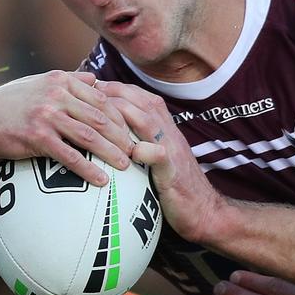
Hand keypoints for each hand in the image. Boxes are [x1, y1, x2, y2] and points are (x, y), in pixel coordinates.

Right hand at [0, 70, 134, 185]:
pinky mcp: (37, 136)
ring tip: (127, 165)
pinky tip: (101, 180)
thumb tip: (95, 80)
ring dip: (112, 152)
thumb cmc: (12, 105)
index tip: (134, 130)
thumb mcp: (39, 85)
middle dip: (123, 135)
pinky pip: (69, 155)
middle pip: (101, 117)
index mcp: (61, 80)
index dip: (122, 116)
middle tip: (138, 150)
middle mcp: (56, 94)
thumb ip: (68, 82)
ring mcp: (47, 114)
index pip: (102, 98)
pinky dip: (88, 169)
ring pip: (90, 136)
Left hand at [98, 80, 227, 243]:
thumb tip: (113, 133)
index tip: (95, 85)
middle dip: (116, 93)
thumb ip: (143, 142)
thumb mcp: (160, 158)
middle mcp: (170, 134)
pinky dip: (143, 150)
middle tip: (89, 90)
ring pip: (149, 123)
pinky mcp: (173, 172)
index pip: (143, 98)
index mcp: (166, 128)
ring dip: (124, 113)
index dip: (119, 89)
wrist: (204, 210)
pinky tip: (127, 150)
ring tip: (100, 111)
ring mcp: (173, 151)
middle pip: (143, 103)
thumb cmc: (176, 185)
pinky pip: (159, 155)